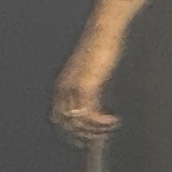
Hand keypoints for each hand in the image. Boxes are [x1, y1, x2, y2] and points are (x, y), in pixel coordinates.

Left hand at [52, 25, 123, 145]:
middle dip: (83, 136)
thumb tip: (95, 103)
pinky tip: (112, 120)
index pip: (59, 118)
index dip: (71, 133)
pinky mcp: (87, 86)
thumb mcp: (91, 70)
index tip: (87, 140)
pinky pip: (90, 113)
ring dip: (95, 130)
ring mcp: (74, 88)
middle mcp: (64, 89)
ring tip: (110, 128)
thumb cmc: (100, 46)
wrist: (103, 31)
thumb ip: (89, 87)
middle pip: (67, 124)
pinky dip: (101, 121)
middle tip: (100, 139)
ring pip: (78, 122)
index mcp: (62, 85)